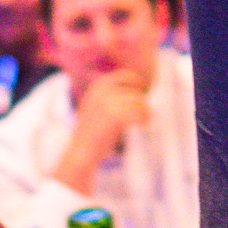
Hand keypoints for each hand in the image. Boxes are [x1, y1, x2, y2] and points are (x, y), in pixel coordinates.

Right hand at [57, 70, 152, 187]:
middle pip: (133, 90)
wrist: (81, 151)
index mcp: (97, 86)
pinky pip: (138, 112)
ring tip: (145, 120)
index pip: (125, 76)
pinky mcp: (115, 114)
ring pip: (138, 101)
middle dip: (142, 102)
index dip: (137, 82)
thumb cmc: (91, 133)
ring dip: (145, 111)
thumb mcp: (96, 107)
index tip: (142, 92)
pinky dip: (143, 119)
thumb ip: (110, 96)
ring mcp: (107, 101)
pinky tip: (143, 125)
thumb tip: (136, 92)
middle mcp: (102, 90)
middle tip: (146, 113)